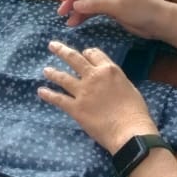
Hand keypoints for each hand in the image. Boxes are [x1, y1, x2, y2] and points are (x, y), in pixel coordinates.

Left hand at [39, 40, 158, 153]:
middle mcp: (93, 76)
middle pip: (74, 59)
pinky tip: (41, 92)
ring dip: (53, 72)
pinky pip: (59, 99)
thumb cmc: (135, 111)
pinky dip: (48, 95)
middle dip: (62, 51)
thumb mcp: (129, 87)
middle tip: (52, 45)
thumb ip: (115, 80)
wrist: (130, 131)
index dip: (87, 53)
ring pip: (63, 77)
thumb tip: (109, 81)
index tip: (82, 54)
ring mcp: (83, 92)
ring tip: (45, 69)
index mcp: (109, 69)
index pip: (93, 53)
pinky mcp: (76, 108)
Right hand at [56, 0, 165, 38]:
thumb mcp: (117, 7)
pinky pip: (93, 8)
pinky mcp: (110, 7)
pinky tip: (76, 22)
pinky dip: (85, 15)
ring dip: (77, 9)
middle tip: (61, 12)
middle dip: (72, 0)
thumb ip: (95, 5)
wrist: (158, 22)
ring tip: (67, 21)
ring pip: (87, 0)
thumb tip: (75, 4)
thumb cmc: (140, 10)